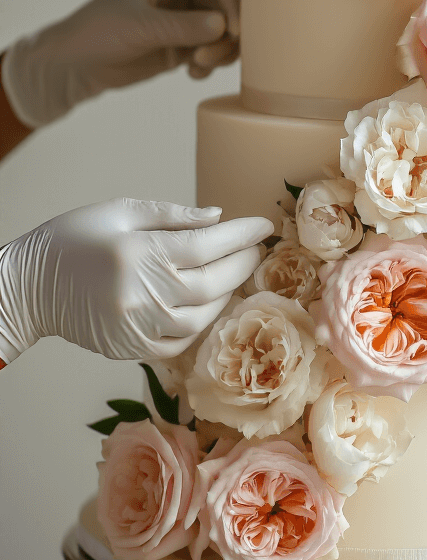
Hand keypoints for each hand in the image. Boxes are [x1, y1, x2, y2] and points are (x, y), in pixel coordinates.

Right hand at [0, 199, 271, 362]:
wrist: (29, 287)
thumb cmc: (72, 240)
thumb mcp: (118, 212)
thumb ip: (171, 215)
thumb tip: (218, 219)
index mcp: (140, 252)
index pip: (209, 245)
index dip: (242, 235)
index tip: (264, 226)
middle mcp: (143, 293)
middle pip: (213, 283)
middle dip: (242, 264)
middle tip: (255, 249)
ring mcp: (139, 326)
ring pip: (204, 316)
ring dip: (227, 294)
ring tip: (234, 274)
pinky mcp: (133, 347)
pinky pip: (182, 341)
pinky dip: (202, 322)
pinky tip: (208, 303)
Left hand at [1, 0, 239, 128]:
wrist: (73, 67)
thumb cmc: (97, 34)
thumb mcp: (140, 27)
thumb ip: (184, 26)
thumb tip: (225, 26)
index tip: (237, 29)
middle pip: (224, 3)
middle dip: (228, 30)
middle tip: (215, 54)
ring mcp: (181, 20)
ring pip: (222, 30)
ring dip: (220, 50)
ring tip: (199, 65)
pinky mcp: (180, 46)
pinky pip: (210, 51)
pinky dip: (210, 64)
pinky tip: (192, 74)